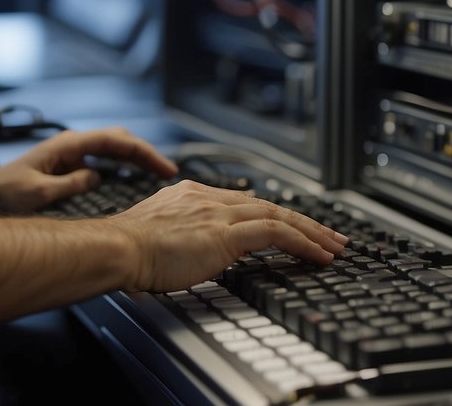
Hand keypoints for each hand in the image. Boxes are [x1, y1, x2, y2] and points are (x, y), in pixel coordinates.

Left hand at [0, 127, 177, 213]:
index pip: (116, 141)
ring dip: (136, 160)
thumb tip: (98, 177)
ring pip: (113, 150)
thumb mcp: (37, 194)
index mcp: (68, 145)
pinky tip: (131, 181)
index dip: (144, 153)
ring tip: (156, 176)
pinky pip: (103, 162)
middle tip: (167, 174)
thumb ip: (70, 185)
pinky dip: (122, 168)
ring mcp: (71, 154)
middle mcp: (72, 145)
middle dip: (145, 154)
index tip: (164, 169)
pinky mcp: (68, 167)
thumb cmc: (4, 193)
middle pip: (119, 141)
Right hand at [110, 180, 347, 292]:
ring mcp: (218, 213)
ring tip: (335, 246)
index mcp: (191, 195)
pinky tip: (319, 255)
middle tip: (329, 234)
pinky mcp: (225, 232)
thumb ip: (178, 235)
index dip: (272, 215)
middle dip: (303, 221)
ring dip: (312, 232)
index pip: (244, 203)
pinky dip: (303, 243)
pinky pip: (275, 233)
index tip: (290, 227)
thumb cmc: (126, 250)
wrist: (116, 248)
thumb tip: (188, 250)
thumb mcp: (157, 235)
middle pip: (268, 206)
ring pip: (279, 216)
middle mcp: (208, 198)